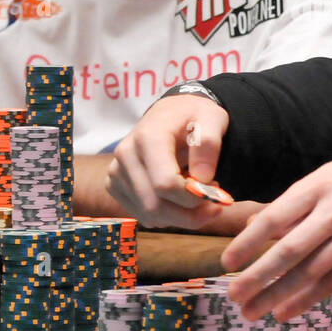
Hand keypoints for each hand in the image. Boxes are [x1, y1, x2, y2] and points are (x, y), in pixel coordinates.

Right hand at [105, 92, 230, 228]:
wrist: (171, 113)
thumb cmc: (193, 116)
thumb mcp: (212, 118)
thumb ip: (208, 144)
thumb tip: (202, 179)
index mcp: (148, 137)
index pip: (165, 184)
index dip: (193, 198)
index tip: (216, 191)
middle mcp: (126, 155)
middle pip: (155, 205)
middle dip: (191, 214)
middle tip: (214, 205)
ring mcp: (117, 172)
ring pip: (150, 215)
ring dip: (181, 217)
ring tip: (198, 197)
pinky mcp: (115, 185)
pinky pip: (143, 216)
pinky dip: (167, 216)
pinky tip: (180, 199)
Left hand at [221, 147, 331, 320]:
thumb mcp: (325, 177)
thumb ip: (294, 203)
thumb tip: (253, 226)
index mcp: (319, 187)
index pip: (275, 218)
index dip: (248, 243)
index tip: (226, 262)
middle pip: (290, 251)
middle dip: (257, 277)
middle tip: (234, 296)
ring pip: (309, 273)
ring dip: (277, 296)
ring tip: (252, 311)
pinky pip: (331, 284)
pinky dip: (305, 300)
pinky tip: (283, 312)